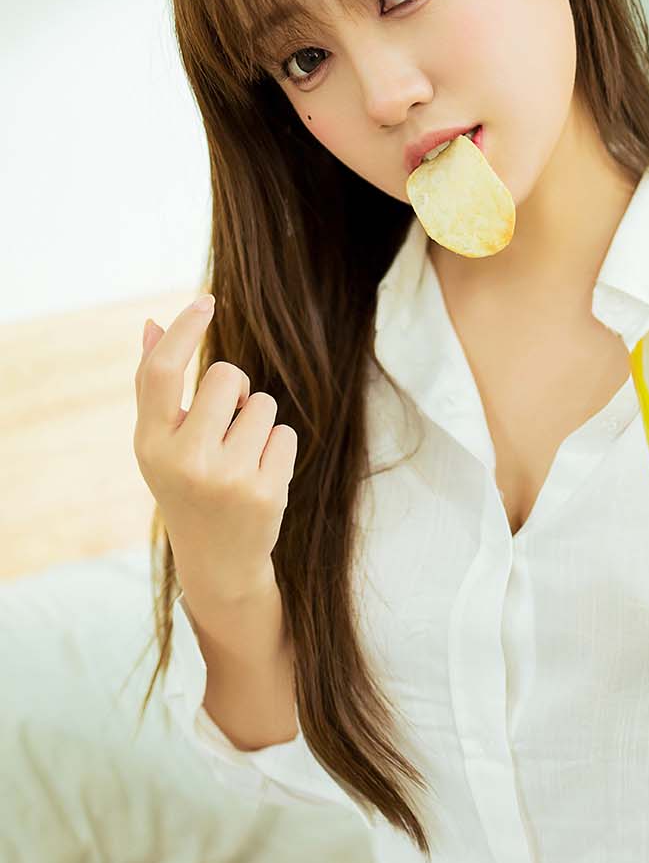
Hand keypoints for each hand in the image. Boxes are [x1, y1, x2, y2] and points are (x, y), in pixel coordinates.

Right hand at [133, 296, 297, 606]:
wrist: (218, 561)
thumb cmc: (187, 485)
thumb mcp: (161, 443)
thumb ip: (156, 387)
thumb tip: (153, 323)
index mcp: (150, 444)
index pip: (161, 372)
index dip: (184, 330)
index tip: (206, 301)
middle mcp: (183, 460)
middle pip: (227, 375)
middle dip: (235, 390)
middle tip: (225, 427)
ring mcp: (225, 478)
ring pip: (263, 403)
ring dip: (258, 421)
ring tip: (241, 457)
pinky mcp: (264, 492)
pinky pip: (285, 434)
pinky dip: (277, 449)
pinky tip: (260, 477)